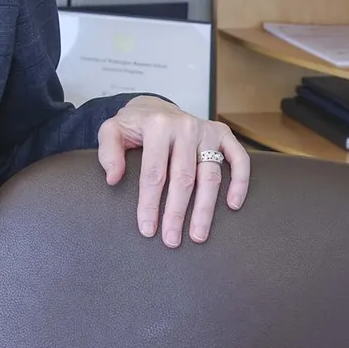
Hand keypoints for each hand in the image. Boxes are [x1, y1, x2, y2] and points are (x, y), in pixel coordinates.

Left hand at [97, 97, 250, 246]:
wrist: (154, 107)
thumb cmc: (134, 125)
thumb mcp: (112, 130)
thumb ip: (108, 152)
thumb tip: (114, 178)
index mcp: (157, 126)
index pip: (154, 173)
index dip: (150, 204)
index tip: (148, 229)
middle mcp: (185, 126)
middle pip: (183, 178)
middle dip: (176, 213)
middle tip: (172, 240)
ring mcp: (206, 130)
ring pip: (210, 175)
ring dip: (205, 208)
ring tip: (198, 235)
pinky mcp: (223, 134)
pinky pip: (239, 158)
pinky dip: (240, 181)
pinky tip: (233, 205)